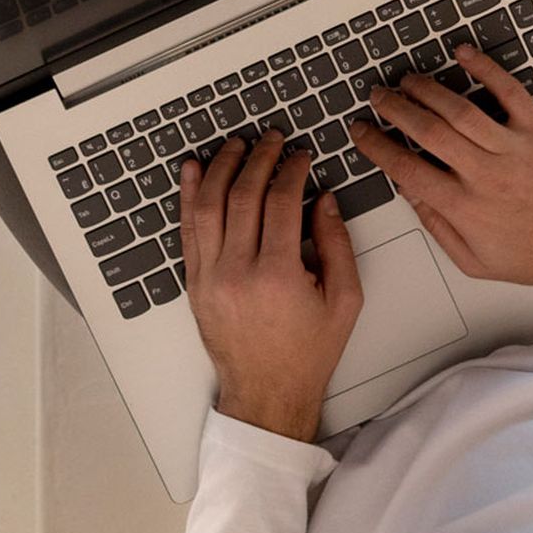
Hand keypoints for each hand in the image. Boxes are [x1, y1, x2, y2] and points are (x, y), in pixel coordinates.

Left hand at [179, 130, 363, 439]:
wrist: (266, 395)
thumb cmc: (308, 351)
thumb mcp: (344, 300)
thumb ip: (337, 244)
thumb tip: (323, 198)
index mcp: (278, 277)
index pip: (280, 202)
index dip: (291, 170)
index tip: (301, 156)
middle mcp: (238, 273)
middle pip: (243, 196)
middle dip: (259, 158)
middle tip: (271, 138)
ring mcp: (210, 278)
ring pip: (209, 207)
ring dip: (221, 168)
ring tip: (235, 144)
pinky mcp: (195, 284)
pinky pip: (188, 231)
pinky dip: (188, 196)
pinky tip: (192, 170)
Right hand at [349, 44, 532, 311]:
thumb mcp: (476, 262)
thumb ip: (438, 228)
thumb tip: (411, 194)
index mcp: (465, 208)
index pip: (406, 169)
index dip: (377, 147)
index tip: (362, 132)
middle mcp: (485, 175)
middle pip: (428, 131)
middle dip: (395, 109)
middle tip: (378, 96)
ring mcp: (514, 148)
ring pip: (460, 109)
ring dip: (428, 89)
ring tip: (408, 79)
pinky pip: (509, 92)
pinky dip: (485, 69)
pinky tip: (464, 54)